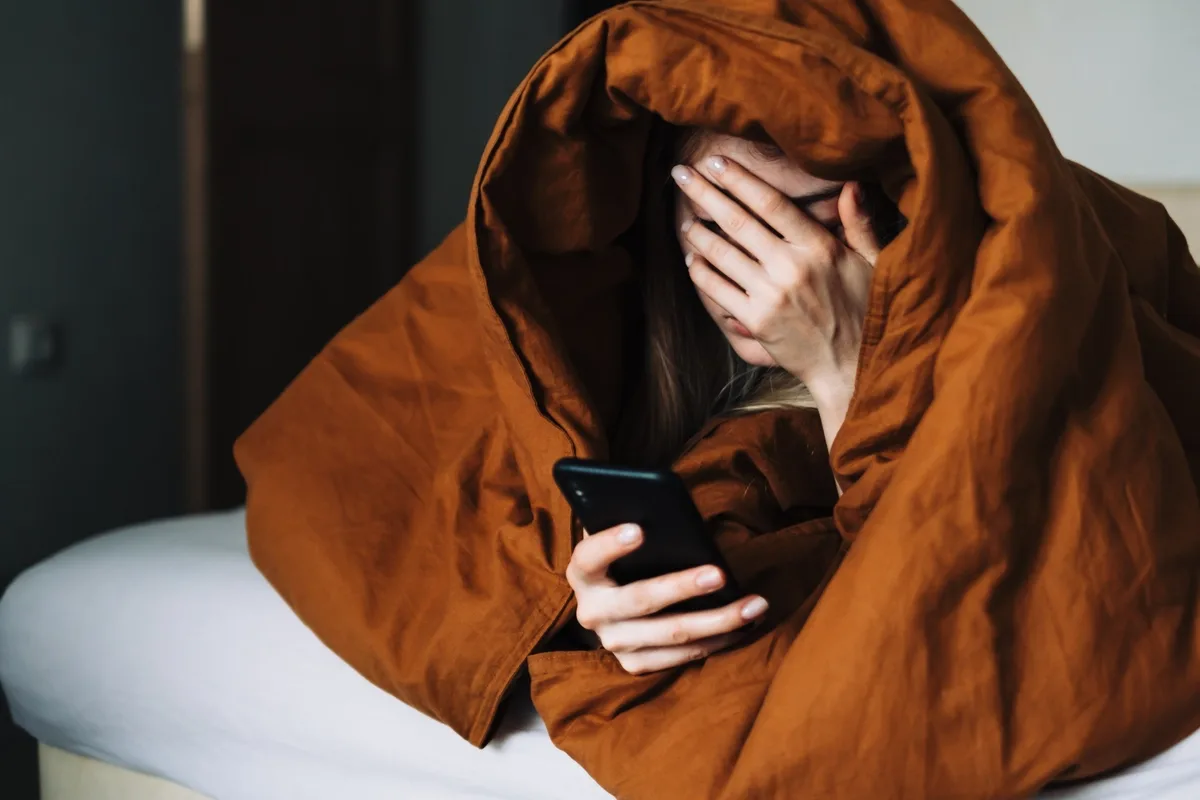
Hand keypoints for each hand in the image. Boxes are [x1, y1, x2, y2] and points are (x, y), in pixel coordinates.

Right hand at [565, 523, 768, 674]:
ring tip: (754, 605)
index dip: (611, 544)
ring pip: (671, 634)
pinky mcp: (635, 664)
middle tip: (719, 574)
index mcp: (582, 574)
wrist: (609, 606)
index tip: (640, 529)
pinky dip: (717, 641)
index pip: (589, 556)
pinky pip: (682, 657)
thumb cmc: (626, 559)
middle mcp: (592, 612)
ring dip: (717, 620)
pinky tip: (745, 625)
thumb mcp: (618, 536)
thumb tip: (665, 507)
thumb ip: (631, 521)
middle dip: (682, 587)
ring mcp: (613, 643)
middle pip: (639, 600)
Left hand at [672, 157, 879, 410]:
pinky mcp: (756, 321)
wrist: (851, 366)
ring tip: (684, 218)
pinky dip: (702, 272)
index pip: (771, 203)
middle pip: (738, 221)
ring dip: (698, 232)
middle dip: (705, 193)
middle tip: (680, 173)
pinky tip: (693, 259)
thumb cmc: (866, 311)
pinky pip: (719, 289)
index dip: (739, 179)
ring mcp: (770, 295)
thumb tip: (850, 185)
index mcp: (819, 247)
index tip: (714, 161)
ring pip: (722, 254)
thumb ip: (859, 223)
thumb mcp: (872, 264)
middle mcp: (790, 267)